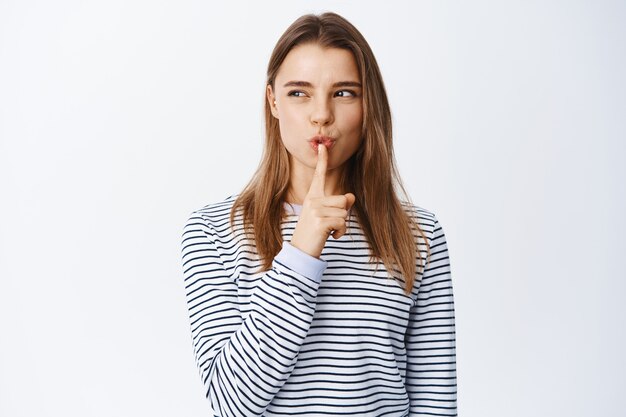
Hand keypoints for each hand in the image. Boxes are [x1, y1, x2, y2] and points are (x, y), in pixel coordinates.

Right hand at [289, 142, 355, 258]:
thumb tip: (351, 196)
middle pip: (343, 199)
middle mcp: (312, 200)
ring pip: (344, 212)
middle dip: (343, 214)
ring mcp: (315, 210)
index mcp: (312, 197)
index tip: (323, 145)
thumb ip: (338, 205)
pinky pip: (343, 223)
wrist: (300, 251)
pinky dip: (341, 233)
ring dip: (342, 225)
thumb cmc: (313, 234)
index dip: (322, 160)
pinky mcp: (320, 221)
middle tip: (329, 224)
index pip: (319, 175)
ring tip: (328, 231)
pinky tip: (330, 237)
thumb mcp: (325, 217)